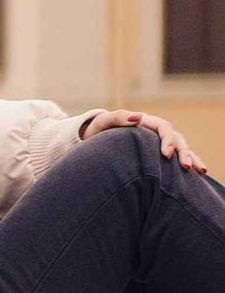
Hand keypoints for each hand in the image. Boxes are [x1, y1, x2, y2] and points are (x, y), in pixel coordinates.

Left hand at [82, 110, 205, 173]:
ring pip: (180, 148)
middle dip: (183, 152)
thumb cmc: (97, 131)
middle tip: (186, 167)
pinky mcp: (158, 155)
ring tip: (199, 170)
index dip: (167, 140)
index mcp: (144, 122)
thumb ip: (118, 118)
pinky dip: (188, 162)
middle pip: (176, 138)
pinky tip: (198, 174)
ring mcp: (158, 143)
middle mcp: (154, 132)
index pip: (163, 127)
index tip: (166, 155)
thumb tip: (138, 118)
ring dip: (190, 157)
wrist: (93, 141)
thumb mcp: (103, 123)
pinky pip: (176, 158)